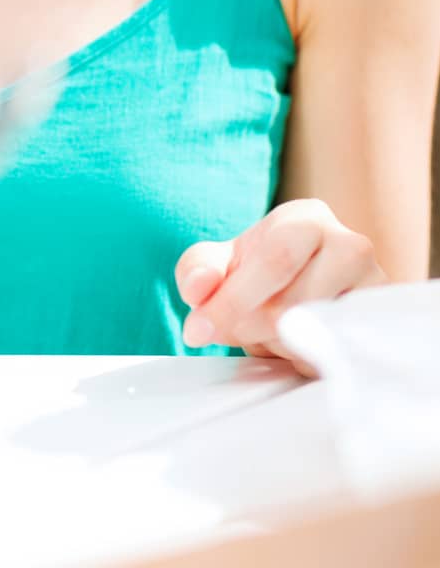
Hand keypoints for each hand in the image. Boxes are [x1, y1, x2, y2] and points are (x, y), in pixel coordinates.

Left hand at [174, 198, 387, 376]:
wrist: (300, 293)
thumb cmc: (256, 275)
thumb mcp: (217, 265)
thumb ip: (196, 270)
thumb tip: (199, 288)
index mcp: (307, 219)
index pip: (275, 260)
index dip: (233, 299)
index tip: (197, 331)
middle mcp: (351, 246)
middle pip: (296, 302)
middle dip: (252, 327)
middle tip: (235, 333)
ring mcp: (376, 289)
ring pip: (319, 335)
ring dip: (280, 345)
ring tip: (269, 332)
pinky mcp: (384, 328)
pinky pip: (341, 359)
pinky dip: (308, 362)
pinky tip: (296, 348)